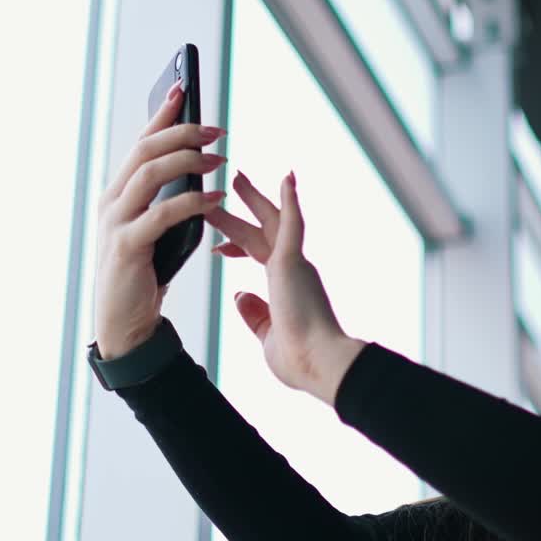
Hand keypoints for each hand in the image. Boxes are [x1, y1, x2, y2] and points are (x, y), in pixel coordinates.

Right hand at [94, 83, 227, 357]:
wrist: (124, 321)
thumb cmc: (144, 272)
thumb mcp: (153, 226)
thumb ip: (163, 197)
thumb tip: (193, 166)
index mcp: (118, 192)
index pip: (140, 142)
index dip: (161, 113)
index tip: (183, 86)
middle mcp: (112, 200)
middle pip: (145, 150)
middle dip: (182, 132)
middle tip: (218, 131)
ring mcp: (116, 222)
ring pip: (150, 174)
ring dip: (188, 161)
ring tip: (220, 160)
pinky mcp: (128, 246)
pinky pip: (162, 213)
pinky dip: (192, 201)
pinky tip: (216, 195)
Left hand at [205, 168, 355, 396]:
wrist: (320, 364)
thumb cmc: (300, 361)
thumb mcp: (268, 336)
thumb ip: (255, 315)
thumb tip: (238, 297)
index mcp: (285, 288)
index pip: (259, 257)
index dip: (237, 247)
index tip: (219, 246)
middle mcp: (293, 271)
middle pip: (263, 230)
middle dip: (245, 208)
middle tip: (231, 185)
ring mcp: (295, 265)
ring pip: (270, 222)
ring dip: (253, 197)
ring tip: (236, 175)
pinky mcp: (293, 262)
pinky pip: (292, 223)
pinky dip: (290, 200)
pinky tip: (287, 177)